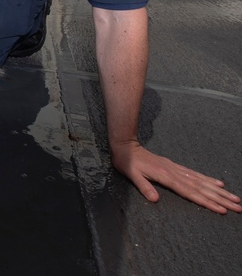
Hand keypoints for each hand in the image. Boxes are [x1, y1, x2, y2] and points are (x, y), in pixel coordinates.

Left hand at [110, 140, 241, 213]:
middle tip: (238, 206)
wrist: (126, 146)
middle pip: (202, 188)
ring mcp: (176, 169)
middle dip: (220, 198)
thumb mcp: (131, 175)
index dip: (206, 202)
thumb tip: (155, 199)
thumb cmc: (127, 163)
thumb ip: (144, 187)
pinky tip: (217, 183)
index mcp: (166, 177)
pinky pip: (195, 174)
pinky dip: (208, 179)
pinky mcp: (175, 167)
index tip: (222, 210)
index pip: (190, 193)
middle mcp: (175, 173)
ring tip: (234, 197)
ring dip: (219, 190)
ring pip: (202, 181)